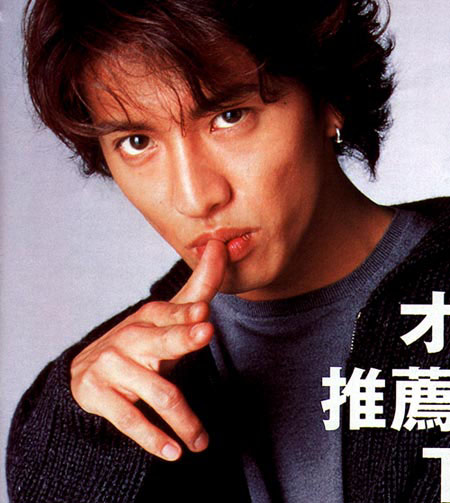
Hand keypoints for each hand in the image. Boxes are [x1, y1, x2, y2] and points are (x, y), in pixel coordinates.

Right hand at [70, 239, 226, 460]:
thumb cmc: (143, 339)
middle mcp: (132, 337)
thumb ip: (199, 286)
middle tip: (204, 335)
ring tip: (201, 442)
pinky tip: (172, 451)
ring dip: (183, 419)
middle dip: (183, 337)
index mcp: (151, 316)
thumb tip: (220, 246)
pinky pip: (129, 418)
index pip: (173, 313)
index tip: (204, 315)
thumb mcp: (168, 314)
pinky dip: (152, 437)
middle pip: (162, 341)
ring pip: (155, 391)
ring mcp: (113, 366)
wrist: (88, 370)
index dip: (187, 314)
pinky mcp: (99, 394)